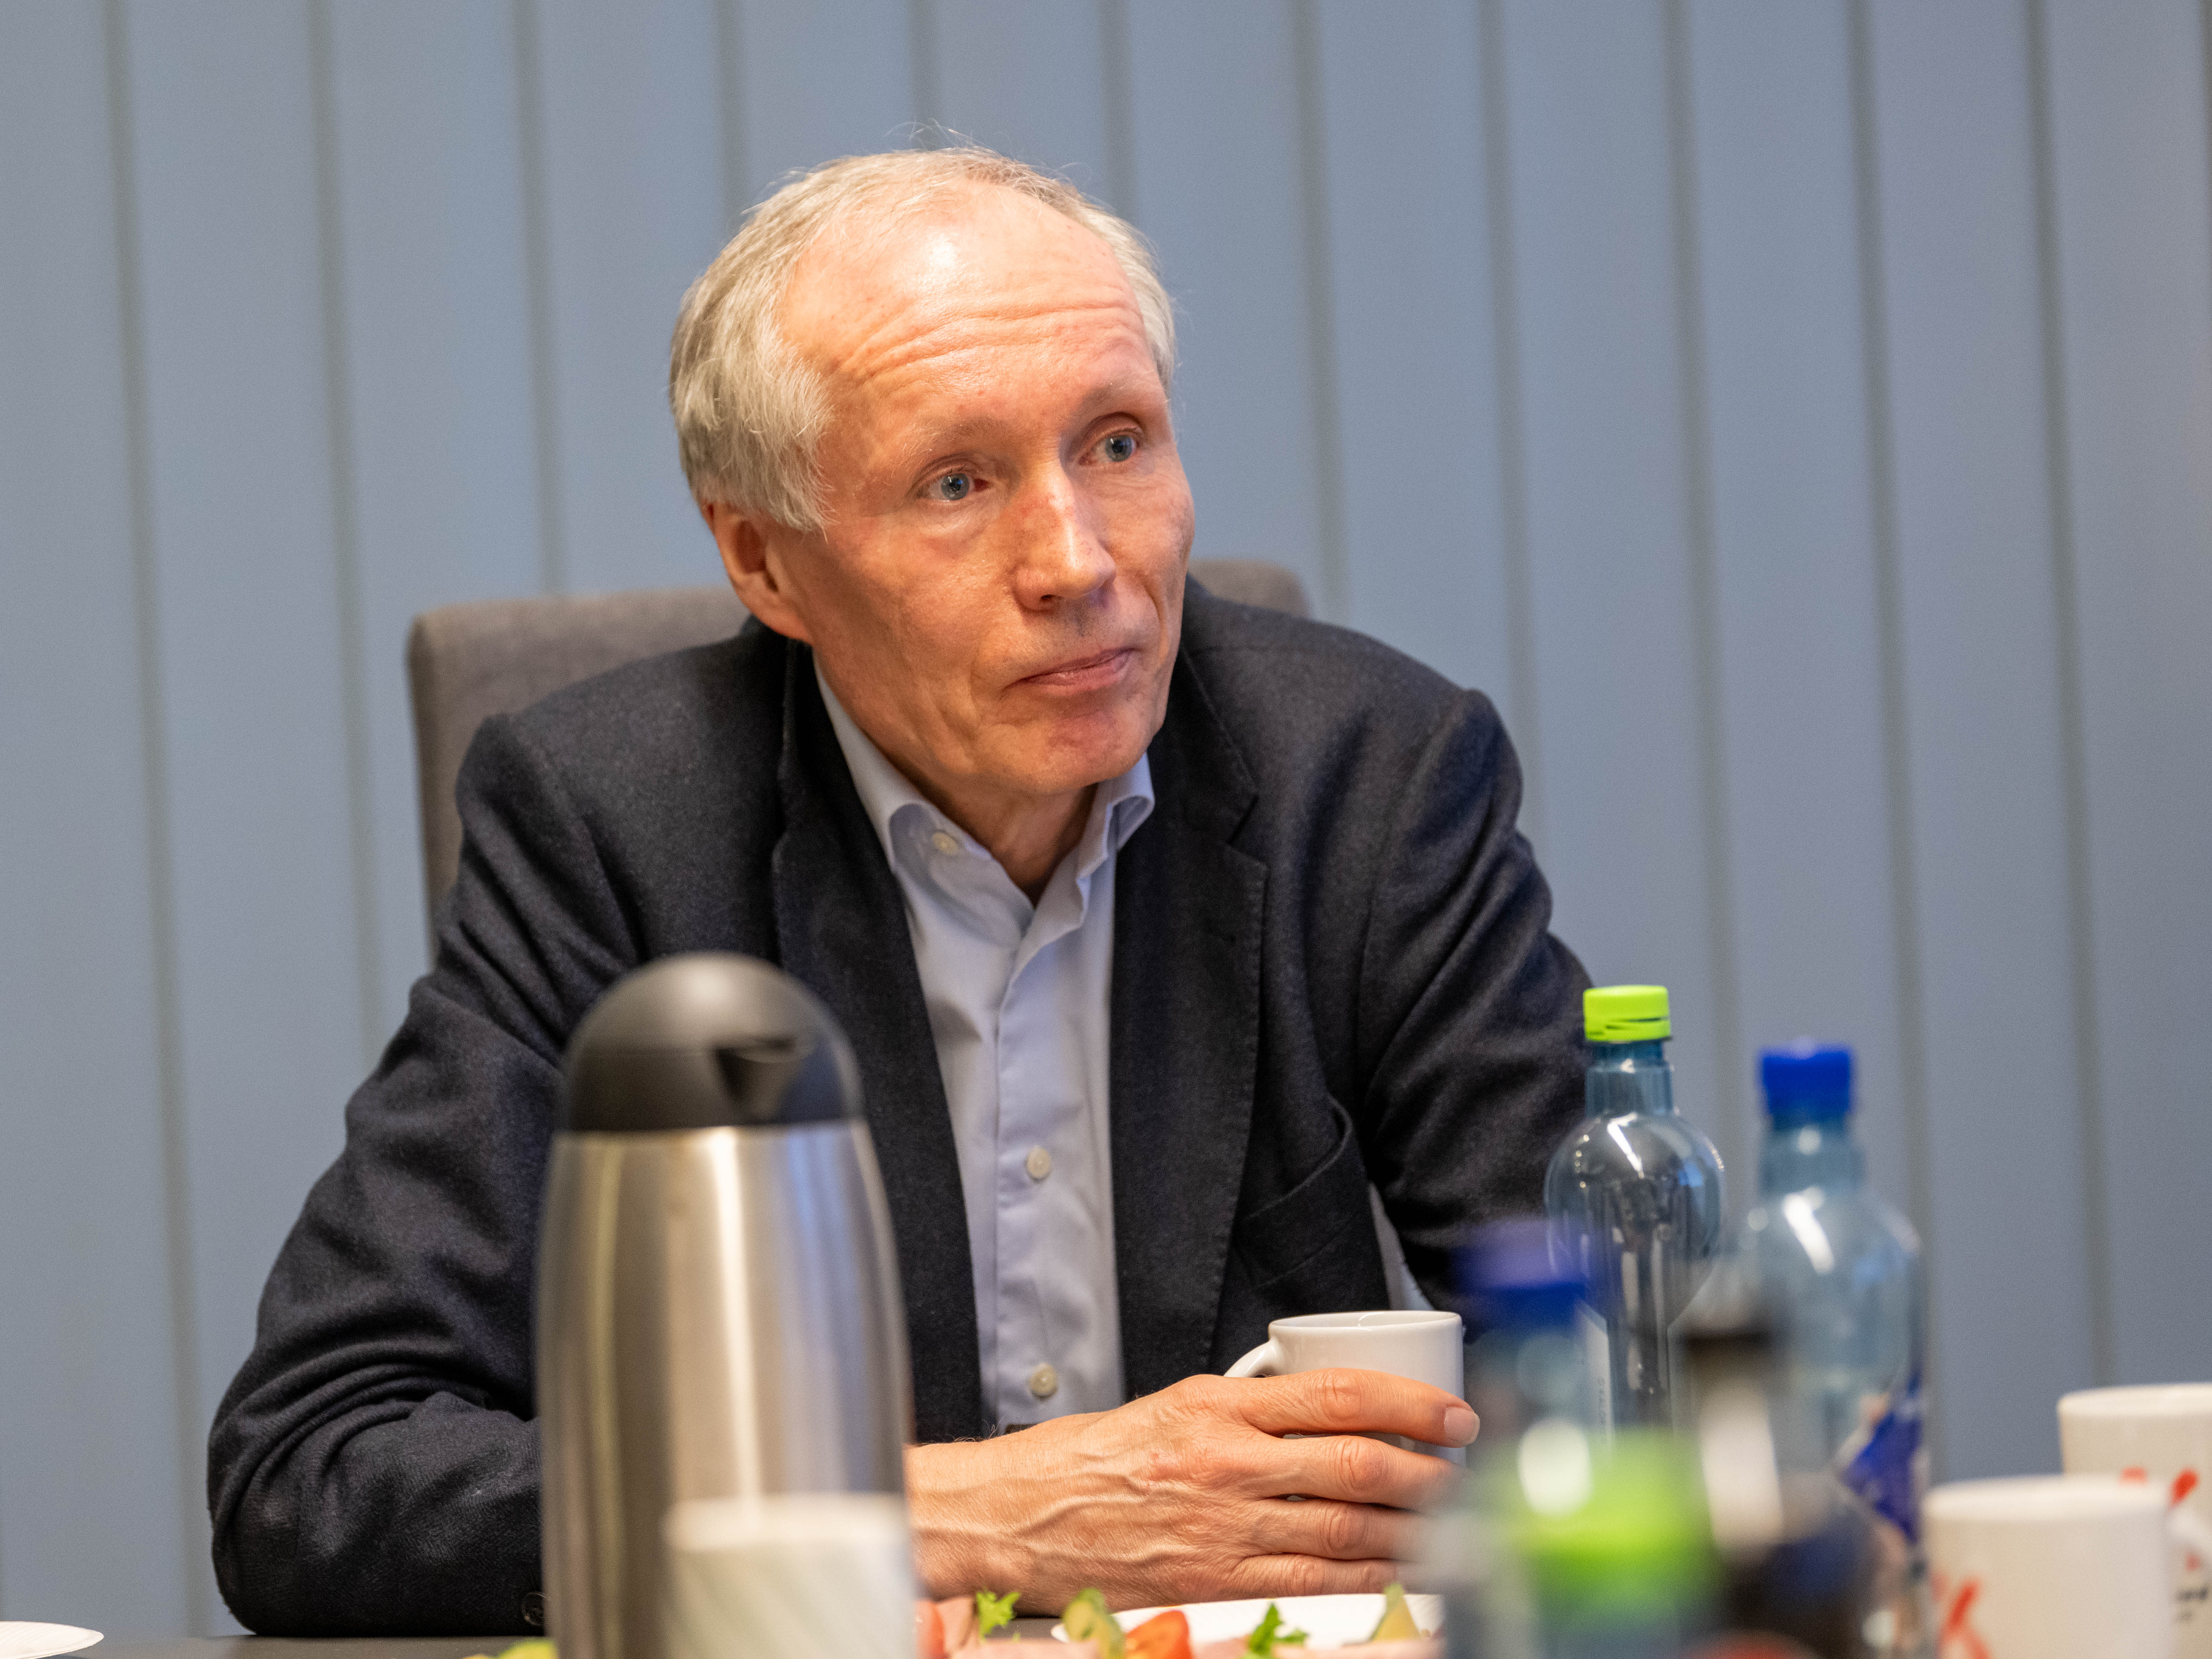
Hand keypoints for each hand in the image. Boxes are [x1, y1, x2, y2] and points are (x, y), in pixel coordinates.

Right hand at [903, 1368, 1476, 1611]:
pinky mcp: (1216, 1580)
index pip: (1337, 1394)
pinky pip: (1312, 1578)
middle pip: (1355, 1464)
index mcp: (1218, 1408)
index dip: (1409, 1402)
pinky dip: (1367, 1575)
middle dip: (1426, 1471)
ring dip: (1411, 1528)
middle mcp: (1226, 1464)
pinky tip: (1399, 1569)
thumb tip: (1332, 1411)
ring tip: (1451, 1524)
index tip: (1451, 1413)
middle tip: (1464, 1472)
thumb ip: (1252, 1407)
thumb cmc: (1096, 1458)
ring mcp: (1224, 1526)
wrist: (1025, 1514)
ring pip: (1345, 1528)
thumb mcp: (1178, 1406)